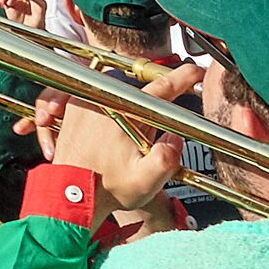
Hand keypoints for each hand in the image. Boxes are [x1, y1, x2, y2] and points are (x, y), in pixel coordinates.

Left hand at [27, 83, 184, 214]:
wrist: (70, 195)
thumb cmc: (105, 189)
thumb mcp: (145, 182)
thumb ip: (166, 160)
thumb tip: (176, 138)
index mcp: (121, 112)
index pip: (160, 88)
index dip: (183, 78)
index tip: (197, 73)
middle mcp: (100, 99)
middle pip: (139, 86)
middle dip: (155, 98)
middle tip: (161, 124)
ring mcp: (82, 100)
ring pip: (118, 87)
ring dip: (131, 102)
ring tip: (135, 135)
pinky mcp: (72, 107)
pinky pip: (95, 94)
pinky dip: (110, 105)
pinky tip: (115, 129)